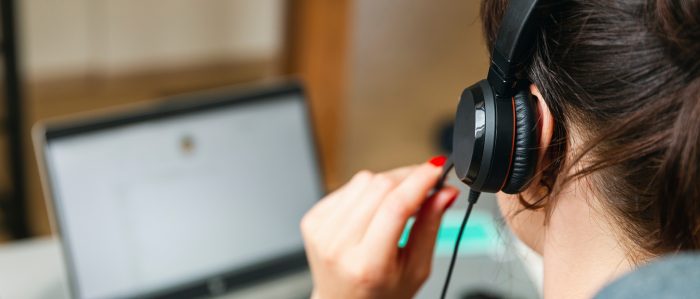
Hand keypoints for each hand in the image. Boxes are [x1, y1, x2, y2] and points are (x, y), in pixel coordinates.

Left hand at [301, 158, 458, 298]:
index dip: (420, 181)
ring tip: (398, 204)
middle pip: (379, 188)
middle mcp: (339, 246)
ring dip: (388, 183)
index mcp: (367, 264)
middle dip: (408, 177)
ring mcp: (321, 231)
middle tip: (426, 185)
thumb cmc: (380, 293)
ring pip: (363, 181)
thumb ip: (430, 227)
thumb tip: (445, 192)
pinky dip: (366, 191)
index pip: (396, 207)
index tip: (437, 169)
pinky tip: (373, 210)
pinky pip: (347, 187)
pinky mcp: (312, 219)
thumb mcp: (416, 269)